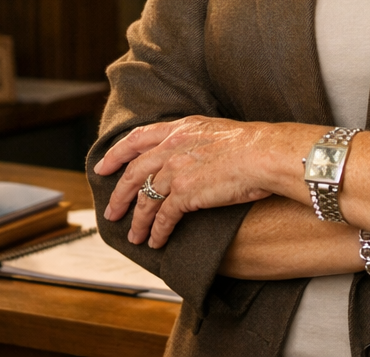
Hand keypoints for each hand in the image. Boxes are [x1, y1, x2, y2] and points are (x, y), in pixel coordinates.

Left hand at [94, 116, 315, 248]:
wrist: (267, 153)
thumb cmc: (253, 143)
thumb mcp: (216, 129)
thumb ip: (195, 139)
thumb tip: (191, 153)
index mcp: (181, 128)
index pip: (137, 138)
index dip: (116, 153)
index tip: (103, 166)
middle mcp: (173, 146)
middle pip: (134, 173)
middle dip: (118, 195)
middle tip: (110, 211)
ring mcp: (176, 170)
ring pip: (145, 199)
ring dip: (137, 221)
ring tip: (134, 236)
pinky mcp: (185, 194)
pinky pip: (163, 218)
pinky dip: (157, 232)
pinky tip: (157, 241)